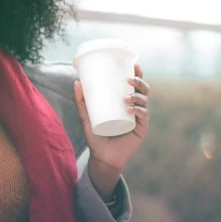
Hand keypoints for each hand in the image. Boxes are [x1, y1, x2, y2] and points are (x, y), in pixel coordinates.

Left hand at [73, 63, 149, 198]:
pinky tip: (130, 109)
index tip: (134, 64)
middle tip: (128, 79)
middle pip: (143, 90)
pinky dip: (138, 111)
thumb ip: (80, 101)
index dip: (138, 73)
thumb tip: (76, 82)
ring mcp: (139, 119)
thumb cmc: (95, 136)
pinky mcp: (140, 129)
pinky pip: (142, 117)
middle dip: (139, 81)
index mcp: (126, 102)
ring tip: (124, 97)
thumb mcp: (86, 116)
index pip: (134, 85)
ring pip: (144, 101)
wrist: (102, 157)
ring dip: (136, 96)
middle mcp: (135, 108)